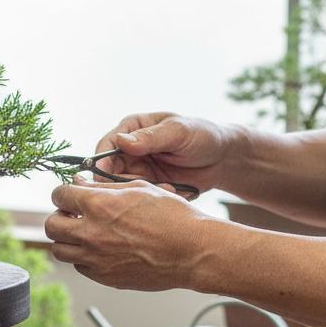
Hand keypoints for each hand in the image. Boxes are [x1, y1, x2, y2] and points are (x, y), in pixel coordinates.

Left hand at [45, 175, 212, 291]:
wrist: (192, 251)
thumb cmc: (172, 217)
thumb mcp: (138, 188)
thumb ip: (103, 186)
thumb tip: (79, 183)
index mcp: (98, 205)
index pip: (58, 195)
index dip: (63, 193)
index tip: (69, 196)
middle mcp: (91, 233)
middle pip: (51, 226)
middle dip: (59, 217)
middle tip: (72, 216)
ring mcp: (95, 258)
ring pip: (59, 250)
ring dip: (67, 240)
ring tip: (84, 234)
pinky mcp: (104, 277)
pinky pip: (79, 266)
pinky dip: (83, 258)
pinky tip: (100, 250)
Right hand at [94, 112, 237, 192]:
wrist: (224, 159)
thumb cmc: (203, 135)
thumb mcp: (178, 132)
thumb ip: (151, 138)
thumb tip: (121, 141)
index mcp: (133, 128)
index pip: (106, 145)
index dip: (101, 162)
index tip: (104, 176)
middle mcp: (130, 150)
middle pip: (109, 171)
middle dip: (123, 183)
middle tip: (146, 186)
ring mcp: (139, 169)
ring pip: (124, 188)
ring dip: (142, 192)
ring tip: (169, 188)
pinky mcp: (149, 186)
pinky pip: (141, 197)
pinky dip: (154, 198)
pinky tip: (174, 192)